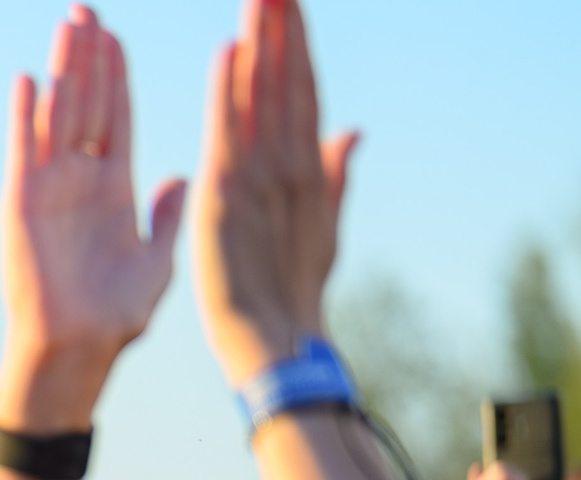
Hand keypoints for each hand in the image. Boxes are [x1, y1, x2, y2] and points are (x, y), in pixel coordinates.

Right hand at [0, 6, 187, 430]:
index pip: (116, 119)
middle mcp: (79, 183)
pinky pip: (24, 152)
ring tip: (66, 27)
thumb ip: (168, 216)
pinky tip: (28, 80)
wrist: (76, 350)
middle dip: (86, 59)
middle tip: (86, 10)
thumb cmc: (117, 317)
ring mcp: (49, 191)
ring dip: (61, 73)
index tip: (117, 37)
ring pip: (56, 118)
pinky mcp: (22, 206)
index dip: (116, 78)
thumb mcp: (158, 261)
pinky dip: (25, 117)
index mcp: (114, 190)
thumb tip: (182, 177)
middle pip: (84, 106)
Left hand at [192, 0, 356, 386]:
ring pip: (265, 97)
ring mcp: (261, 180)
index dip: (297, 47)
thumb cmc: (290, 295)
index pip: (301, 95)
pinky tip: (229, 53)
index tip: (291, 3)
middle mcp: (288, 166)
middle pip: (288, 83)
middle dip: (286, 30)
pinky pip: (230, 136)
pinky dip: (231, 95)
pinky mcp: (227, 199)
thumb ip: (334, 176)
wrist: (276, 346)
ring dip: (264, 44)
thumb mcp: (320, 229)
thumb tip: (353, 130)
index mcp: (304, 170)